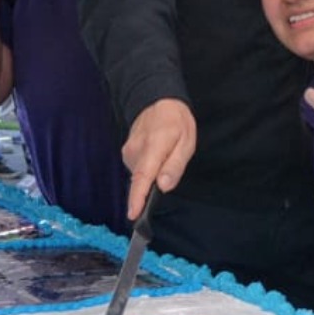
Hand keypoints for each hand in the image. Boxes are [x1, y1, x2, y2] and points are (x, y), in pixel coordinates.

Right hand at [121, 99, 195, 219]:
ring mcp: (129, 151)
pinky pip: (138, 168)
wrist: (159, 101)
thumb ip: (175, 165)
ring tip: (166, 155)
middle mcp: (136, 150)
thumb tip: (163, 186)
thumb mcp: (186, 142)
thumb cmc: (176, 121)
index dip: (138, 197)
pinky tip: (156, 156)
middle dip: (154, 186)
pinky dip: (148, 169)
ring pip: (140, 174)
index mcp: (154, 146)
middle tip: (171, 161)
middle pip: (141, 179)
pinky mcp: (127, 152)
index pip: (143, 175)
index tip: (133, 214)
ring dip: (152, 174)